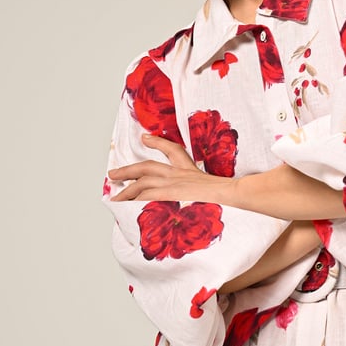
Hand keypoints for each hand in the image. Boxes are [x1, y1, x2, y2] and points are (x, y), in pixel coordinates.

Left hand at [109, 134, 230, 202]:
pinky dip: (133, 200)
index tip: (145, 138)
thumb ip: (209, 191)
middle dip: (128, 170)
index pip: (172, 151)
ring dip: (126, 189)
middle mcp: (179, 174)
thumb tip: (210, 200)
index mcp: (190, 170)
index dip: (157, 142)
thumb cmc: (229, 197)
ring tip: (114, 197)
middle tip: (112, 173)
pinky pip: (145, 196)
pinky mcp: (169, 195)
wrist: (233, 195)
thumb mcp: (218, 188)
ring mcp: (173, 184)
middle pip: (148, 167)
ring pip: (143, 182)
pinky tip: (124, 207)